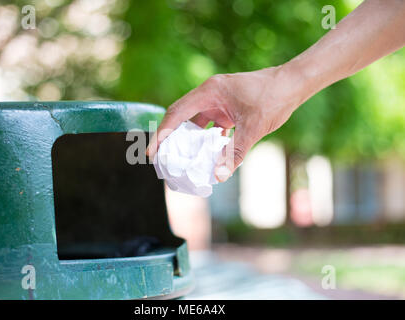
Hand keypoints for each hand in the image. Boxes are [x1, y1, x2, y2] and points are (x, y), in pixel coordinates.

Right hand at [147, 64, 309, 181]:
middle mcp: (209, 94)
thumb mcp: (253, 127)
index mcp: (209, 92)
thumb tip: (219, 176)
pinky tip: (208, 155)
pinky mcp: (228, 108)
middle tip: (161, 159)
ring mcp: (218, 101)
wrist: (294, 84)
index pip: (177, 114)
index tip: (152, 152)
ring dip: (189, 140)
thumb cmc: (274, 97)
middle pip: (181, 117)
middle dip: (170, 138)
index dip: (161, 134)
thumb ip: (235, 152)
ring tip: (181, 159)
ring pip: (196, 122)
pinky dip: (207, 139)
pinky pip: (210, 125)